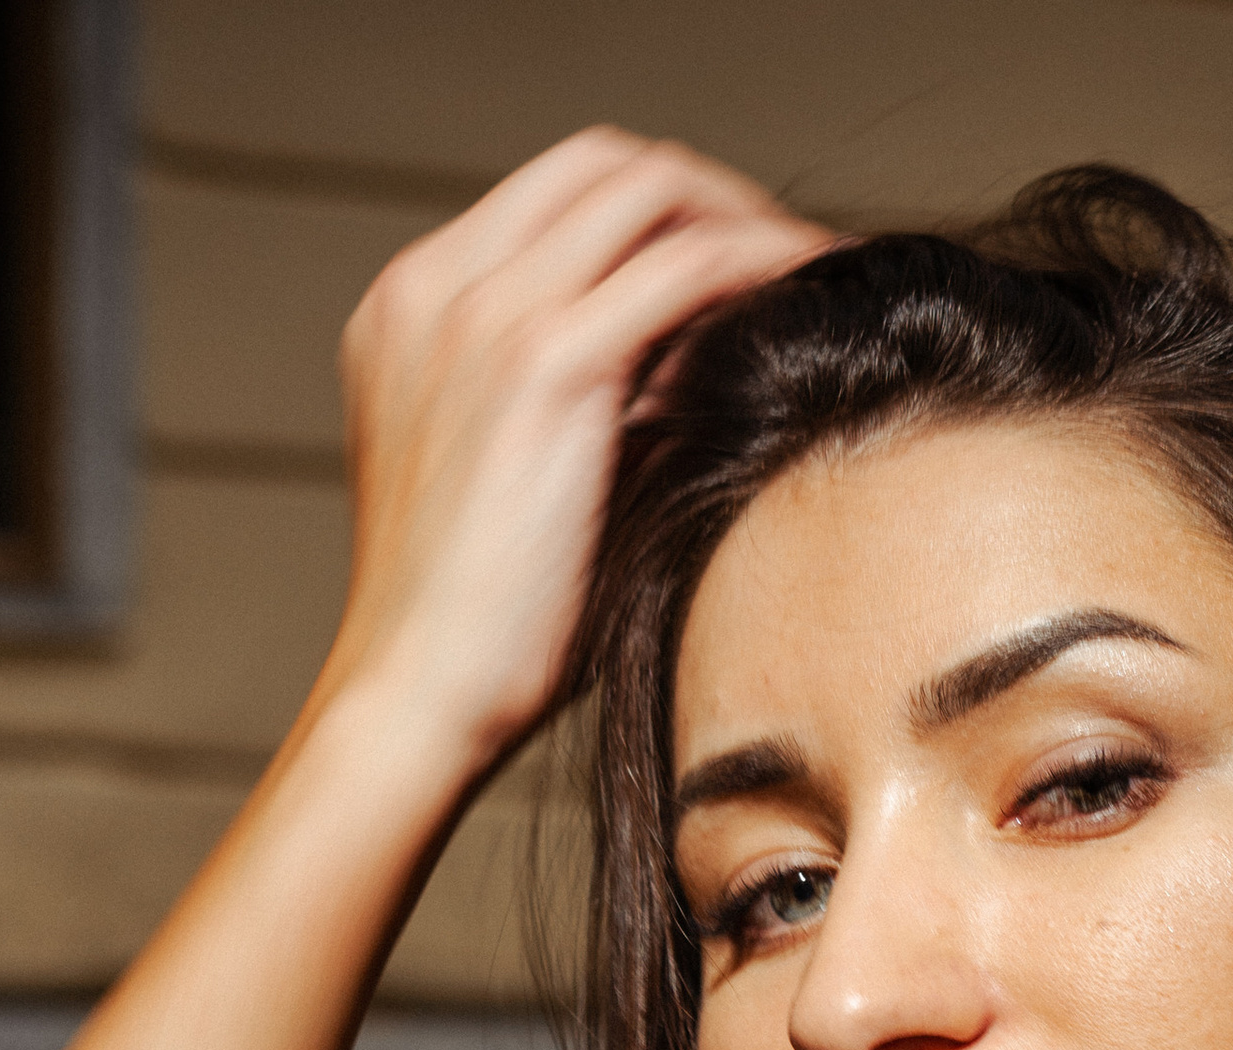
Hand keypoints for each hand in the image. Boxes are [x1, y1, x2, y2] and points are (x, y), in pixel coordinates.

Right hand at [320, 131, 826, 784]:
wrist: (417, 699)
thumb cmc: (475, 636)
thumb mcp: (509, 486)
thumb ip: (575, 413)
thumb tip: (689, 381)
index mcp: (412, 309)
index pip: (555, 199)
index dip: (659, 214)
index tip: (735, 267)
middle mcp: (437, 286)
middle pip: (602, 167)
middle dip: (711, 197)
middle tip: (793, 261)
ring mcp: (482, 312)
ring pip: (647, 192)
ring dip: (746, 219)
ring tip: (819, 276)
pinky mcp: (543, 362)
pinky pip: (683, 265)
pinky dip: (760, 261)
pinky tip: (812, 296)